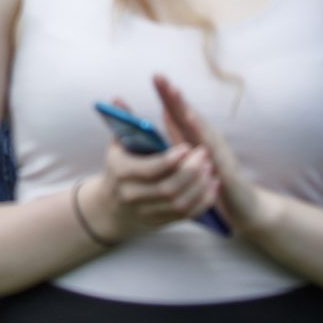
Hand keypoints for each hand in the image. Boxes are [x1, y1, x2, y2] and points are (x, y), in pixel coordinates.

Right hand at [85, 134, 219, 242]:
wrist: (111, 206)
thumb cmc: (118, 166)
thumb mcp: (117, 144)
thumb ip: (123, 123)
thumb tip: (117, 99)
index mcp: (121, 172)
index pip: (149, 169)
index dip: (171, 160)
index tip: (188, 147)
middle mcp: (131, 195)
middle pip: (168, 188)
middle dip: (190, 171)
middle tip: (205, 155)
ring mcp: (146, 212)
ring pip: (179, 203)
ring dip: (199, 186)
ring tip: (211, 169)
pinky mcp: (160, 222)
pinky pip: (185, 215)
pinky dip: (202, 201)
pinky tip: (211, 187)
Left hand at [156, 75, 270, 237]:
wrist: (243, 205)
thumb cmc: (214, 177)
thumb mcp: (192, 154)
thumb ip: (178, 133)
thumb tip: (164, 110)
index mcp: (197, 137)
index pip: (179, 113)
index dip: (167, 96)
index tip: (155, 76)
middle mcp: (208, 139)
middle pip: (187, 114)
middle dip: (173, 96)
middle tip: (159, 77)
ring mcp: (218, 152)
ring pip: (200, 129)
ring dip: (186, 111)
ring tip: (174, 94)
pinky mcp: (225, 169)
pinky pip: (212, 153)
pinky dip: (202, 139)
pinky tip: (193, 127)